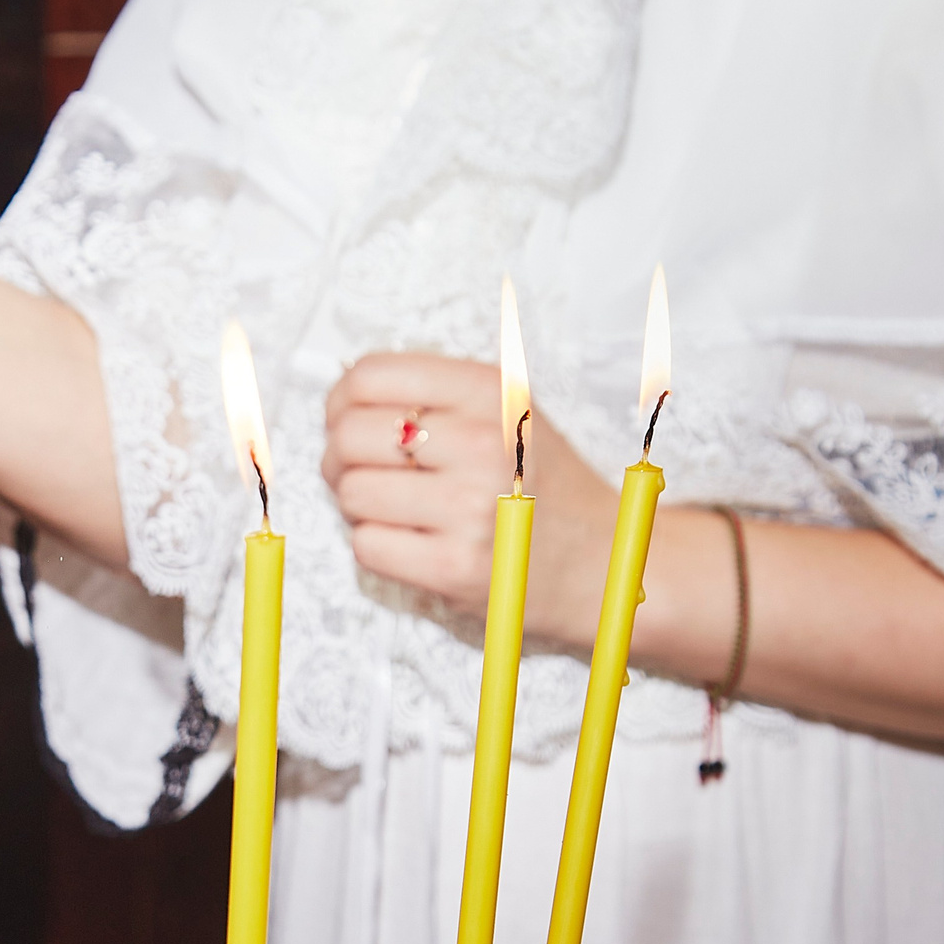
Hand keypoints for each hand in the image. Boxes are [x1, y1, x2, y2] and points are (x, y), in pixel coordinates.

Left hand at [322, 352, 618, 648]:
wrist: (604, 561)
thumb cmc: (542, 485)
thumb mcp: (508, 410)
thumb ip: (435, 393)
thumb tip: (341, 396)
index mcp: (490, 393)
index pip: (369, 376)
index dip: (340, 401)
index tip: (346, 419)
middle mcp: (483, 444)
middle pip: (349, 435)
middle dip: (340, 458)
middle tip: (360, 471)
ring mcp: (470, 508)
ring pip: (352, 493)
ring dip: (359, 505)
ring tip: (397, 508)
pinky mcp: (455, 567)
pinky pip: (366, 546)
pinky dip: (376, 545)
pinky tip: (412, 540)